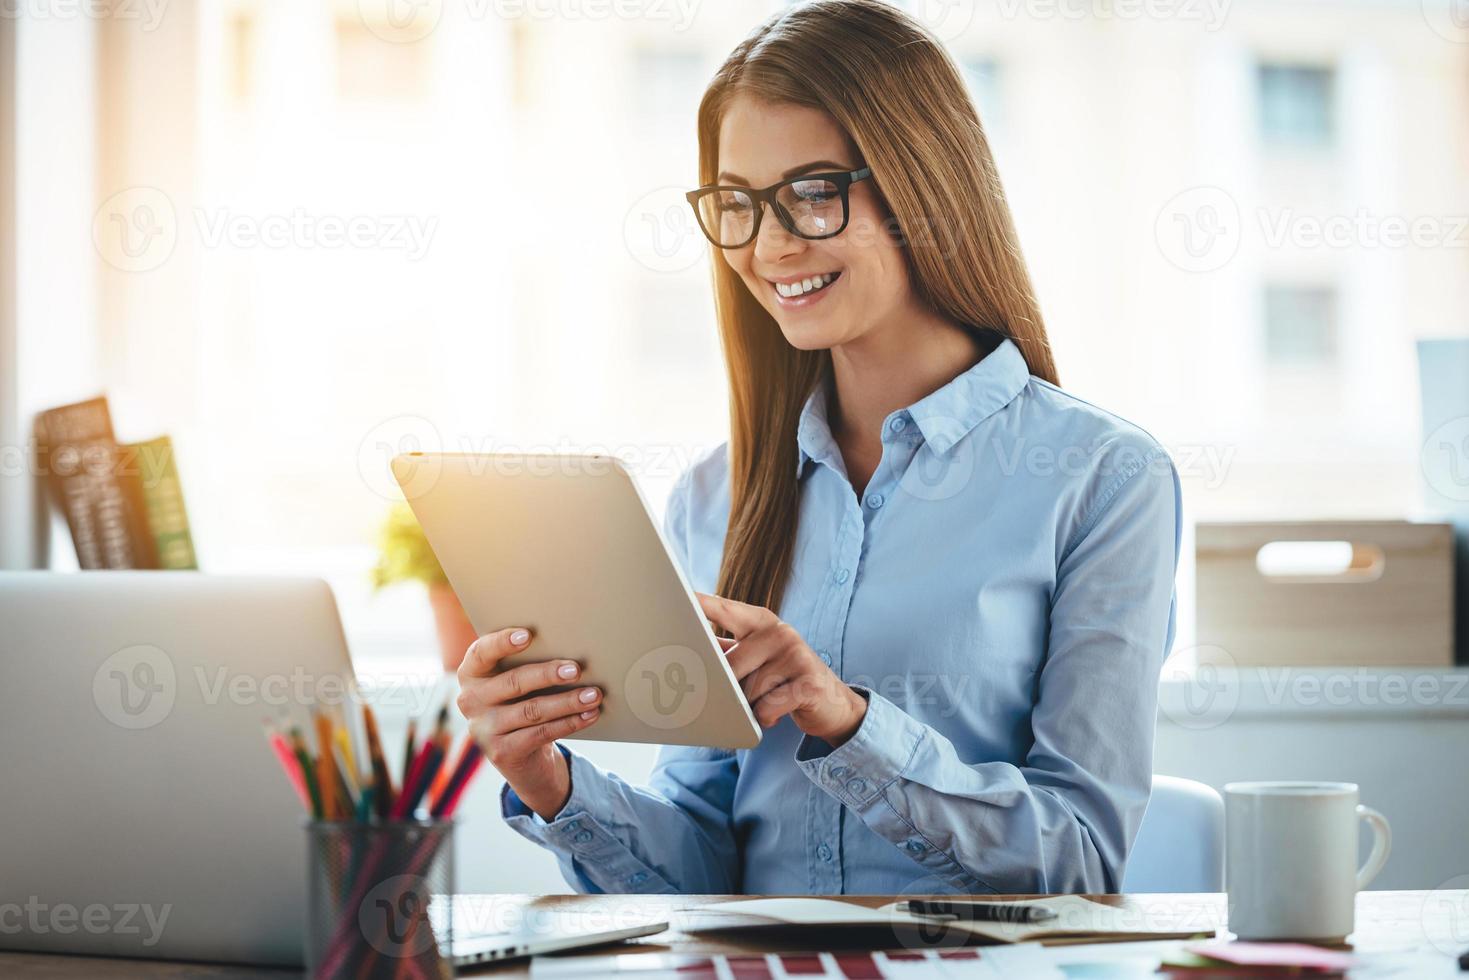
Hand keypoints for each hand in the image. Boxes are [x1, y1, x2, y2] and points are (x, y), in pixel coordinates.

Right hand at [455, 627, 601, 819]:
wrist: (522, 755)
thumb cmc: (523, 703)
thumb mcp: (518, 684)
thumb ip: (528, 664)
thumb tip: (569, 649)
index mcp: (471, 674)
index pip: (481, 653)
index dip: (502, 642)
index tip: (528, 634)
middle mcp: (470, 701)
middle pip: (513, 682)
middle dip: (547, 674)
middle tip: (576, 669)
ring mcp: (483, 729)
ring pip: (532, 711)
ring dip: (567, 702)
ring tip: (593, 694)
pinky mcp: (501, 752)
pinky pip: (541, 733)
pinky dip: (569, 723)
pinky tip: (589, 714)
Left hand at [697, 593, 866, 745]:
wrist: (833, 703)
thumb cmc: (783, 678)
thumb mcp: (756, 659)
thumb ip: (725, 651)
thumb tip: (687, 647)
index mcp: (762, 622)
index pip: (725, 610)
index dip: (702, 604)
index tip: (680, 595)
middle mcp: (781, 632)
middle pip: (731, 665)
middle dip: (729, 689)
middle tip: (741, 695)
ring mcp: (797, 656)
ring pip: (748, 691)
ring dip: (750, 706)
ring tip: (767, 700)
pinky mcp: (808, 684)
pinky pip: (766, 708)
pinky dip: (766, 717)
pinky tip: (777, 712)